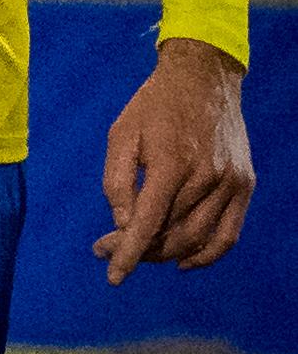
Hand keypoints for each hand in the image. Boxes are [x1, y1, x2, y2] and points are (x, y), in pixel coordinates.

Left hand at [93, 37, 253, 284]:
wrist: (203, 76)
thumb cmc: (154, 105)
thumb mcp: (122, 133)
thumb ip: (117, 181)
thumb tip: (123, 225)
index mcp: (171, 161)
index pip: (147, 222)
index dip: (128, 253)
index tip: (112, 276)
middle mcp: (206, 176)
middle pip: (170, 234)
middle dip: (138, 250)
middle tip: (108, 248)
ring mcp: (230, 182)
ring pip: (196, 239)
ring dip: (165, 254)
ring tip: (139, 249)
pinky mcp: (244, 185)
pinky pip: (228, 235)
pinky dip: (206, 255)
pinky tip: (181, 260)